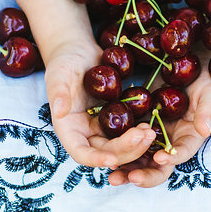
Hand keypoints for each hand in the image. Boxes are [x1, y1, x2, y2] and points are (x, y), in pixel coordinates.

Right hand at [45, 42, 155, 167]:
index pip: (81, 153)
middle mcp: (86, 133)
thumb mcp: (59, 74)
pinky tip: (152, 125)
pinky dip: (140, 133)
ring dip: (137, 144)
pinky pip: (129, 131)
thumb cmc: (64, 62)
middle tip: (144, 136)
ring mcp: (103, 128)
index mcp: (69, 130)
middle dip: (126, 149)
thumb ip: (58, 93)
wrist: (80, 51)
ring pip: (121, 146)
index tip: (113, 160)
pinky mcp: (117, 119)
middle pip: (107, 152)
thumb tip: (59, 112)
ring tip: (150, 131)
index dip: (96, 159)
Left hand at [108, 68, 210, 187]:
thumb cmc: (206, 76)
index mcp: (189, 136)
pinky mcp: (135, 121)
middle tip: (130, 178)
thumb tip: (204, 130)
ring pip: (138, 157)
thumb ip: (208, 111)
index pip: (182, 152)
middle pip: (157, 165)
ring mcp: (151, 132)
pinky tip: (101, 154)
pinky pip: (123, 138)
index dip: (172, 157)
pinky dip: (113, 147)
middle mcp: (169, 140)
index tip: (161, 158)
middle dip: (144, 174)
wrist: (187, 59)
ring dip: (126, 168)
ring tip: (113, 176)